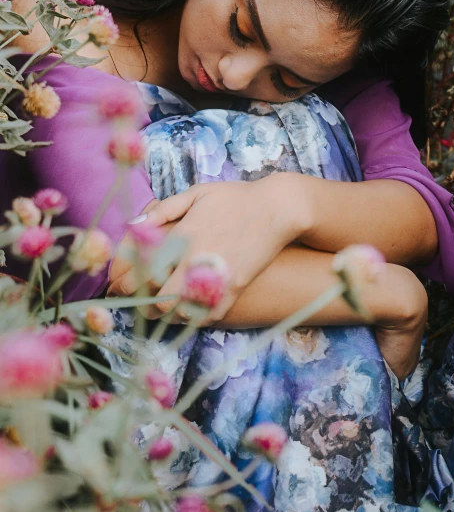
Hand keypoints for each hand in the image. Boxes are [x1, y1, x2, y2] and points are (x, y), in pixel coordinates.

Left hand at [106, 174, 307, 324]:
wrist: (278, 209)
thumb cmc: (235, 198)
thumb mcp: (197, 194)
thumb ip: (163, 210)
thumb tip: (132, 225)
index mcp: (182, 236)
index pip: (142, 271)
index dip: (124, 283)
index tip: (116, 285)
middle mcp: (197, 261)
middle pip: (158, 300)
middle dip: (142, 304)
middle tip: (135, 300)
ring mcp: (217, 279)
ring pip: (181, 314)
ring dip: (165, 313)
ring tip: (157, 306)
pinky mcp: (235, 289)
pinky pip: (207, 316)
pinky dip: (192, 317)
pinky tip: (185, 308)